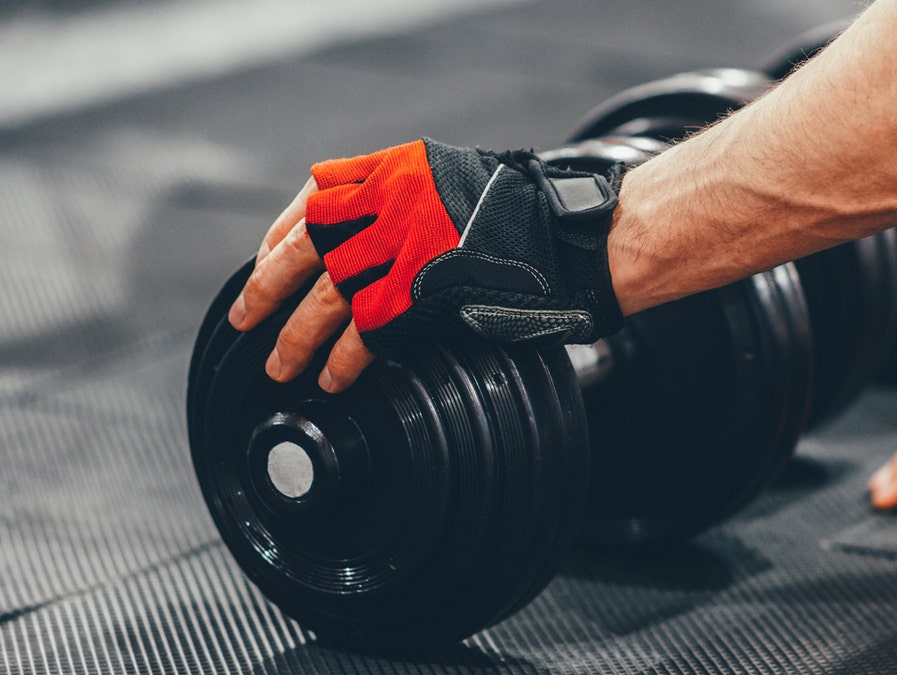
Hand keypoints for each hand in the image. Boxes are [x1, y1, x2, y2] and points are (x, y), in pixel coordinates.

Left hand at [228, 139, 624, 392]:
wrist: (564, 234)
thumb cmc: (517, 207)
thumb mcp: (445, 175)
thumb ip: (393, 189)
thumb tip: (350, 215)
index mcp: (386, 172)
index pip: (309, 203)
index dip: (279, 238)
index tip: (263, 259)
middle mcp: (382, 208)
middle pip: (304, 253)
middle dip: (266, 289)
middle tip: (245, 317)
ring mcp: (396, 254)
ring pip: (325, 300)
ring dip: (295, 338)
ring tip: (281, 365)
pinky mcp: (415, 299)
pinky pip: (363, 335)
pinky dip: (343, 361)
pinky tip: (331, 378)